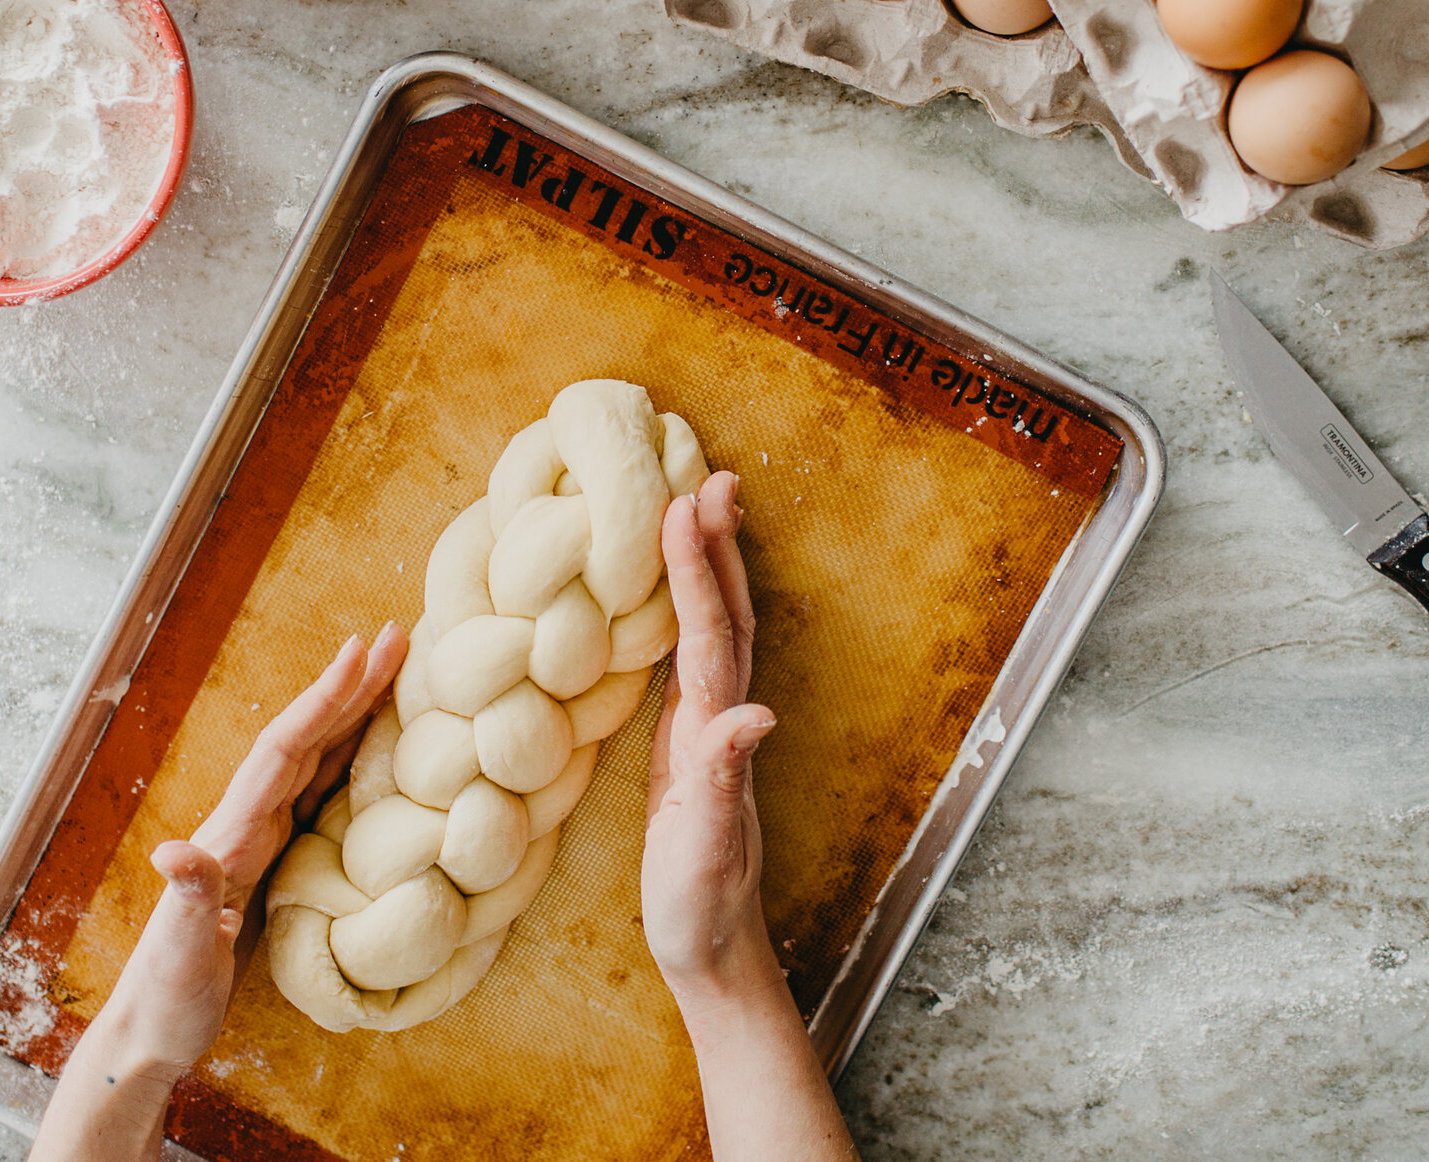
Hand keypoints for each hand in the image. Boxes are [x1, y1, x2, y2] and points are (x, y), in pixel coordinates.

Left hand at [30, 623, 405, 1161]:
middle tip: (396, 637)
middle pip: (305, 738)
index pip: (284, 753)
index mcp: (232, 836)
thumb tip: (172, 849)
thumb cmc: (166, 996)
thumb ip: (184, 898)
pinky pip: (319, 795)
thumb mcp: (178, 953)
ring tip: (396, 672)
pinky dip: (349, 759)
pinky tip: (376, 750)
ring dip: (352, 713)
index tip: (360, 653)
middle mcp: (245, 825)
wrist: (151, 1029)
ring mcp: (258, 841)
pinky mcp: (271, 863)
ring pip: (315, 759)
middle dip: (349, 687)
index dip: (322, 702)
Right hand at [640, 474, 858, 1161]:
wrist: (715, 953)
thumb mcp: (704, 853)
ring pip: (715, 632)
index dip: (695, 572)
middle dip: (717, 546)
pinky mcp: (690, 749)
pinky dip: (688, 613)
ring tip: (703, 508)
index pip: (706, 637)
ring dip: (711, 569)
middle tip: (711, 475)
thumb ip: (724, 781)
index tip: (686, 506)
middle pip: (723, 618)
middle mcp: (719, 723)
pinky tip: (674, 595)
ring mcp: (708, 733)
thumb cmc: (702, 909)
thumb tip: (754, 717)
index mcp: (714, 737)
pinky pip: (691, 659)